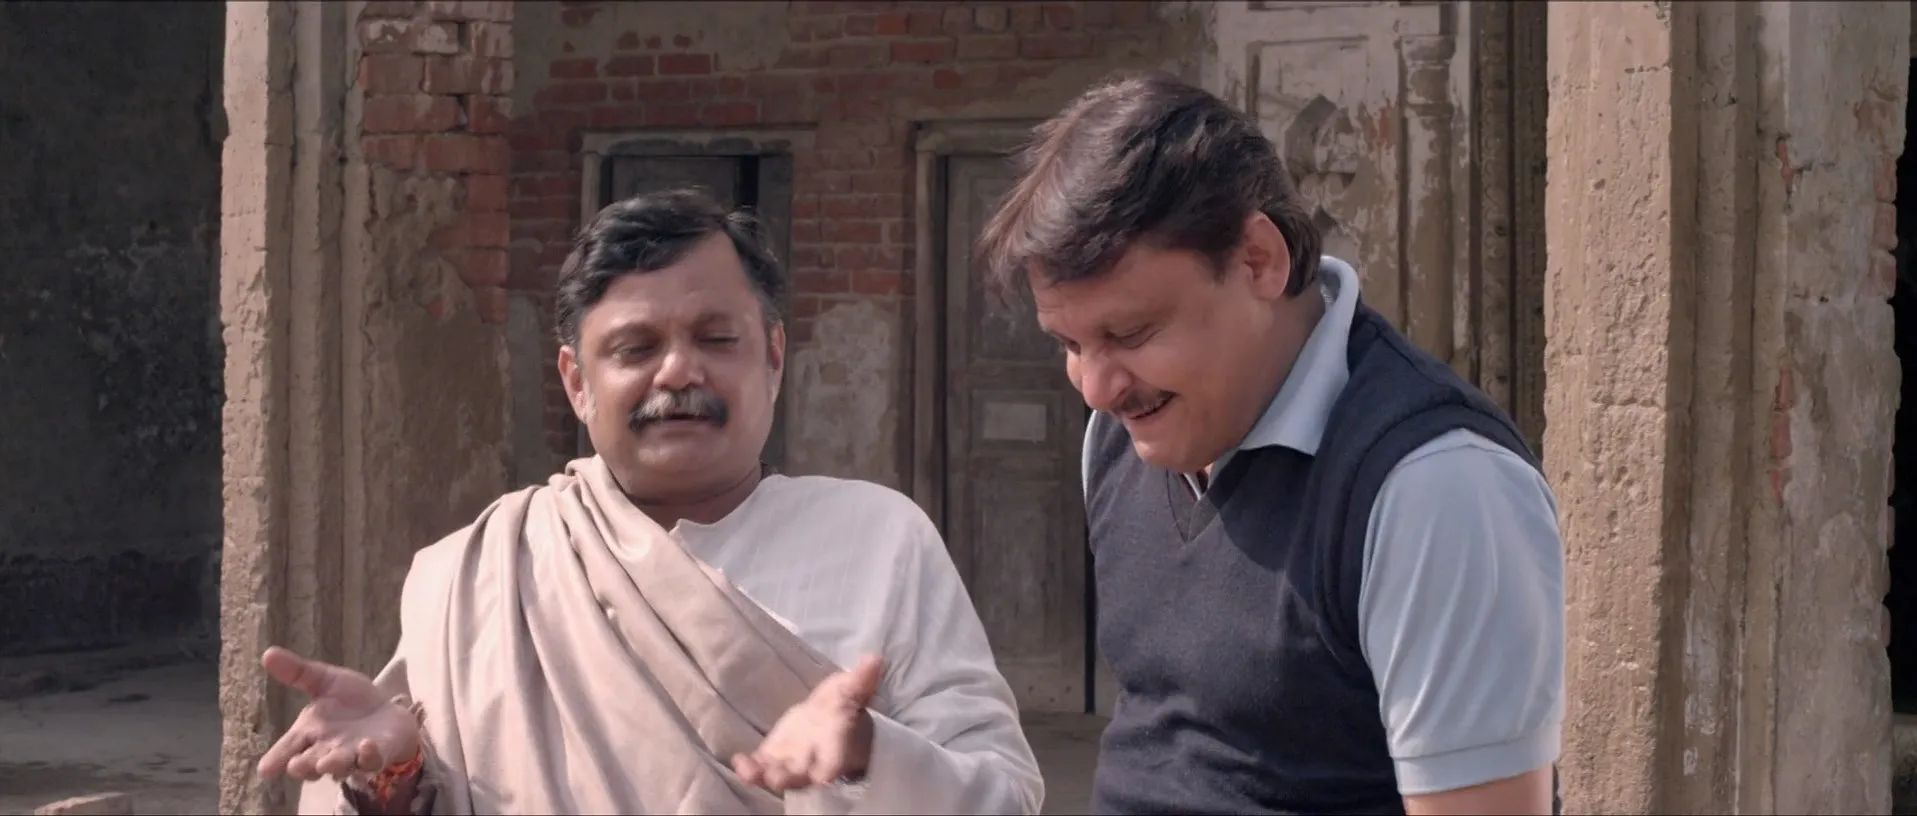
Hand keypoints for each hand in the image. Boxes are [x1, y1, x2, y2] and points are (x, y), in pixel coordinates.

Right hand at [255, 646, 421, 782]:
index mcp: (309, 732)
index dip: (276, 759)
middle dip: (302, 766)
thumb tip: (267, 653)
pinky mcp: (377, 756)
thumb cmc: (351, 700)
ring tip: (326, 762)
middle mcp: (326, 749)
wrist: (388, 710)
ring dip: (333, 764)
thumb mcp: (325, 681)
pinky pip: (371, 761)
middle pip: (309, 764)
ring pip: (339, 767)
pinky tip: (366, 745)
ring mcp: (352, 756)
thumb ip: (298, 673)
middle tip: (296, 765)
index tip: (264, 770)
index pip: (288, 748)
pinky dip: (368, 756)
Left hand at [732, 655, 883, 791]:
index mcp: (837, 748)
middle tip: (777, 778)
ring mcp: (791, 763)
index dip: (831, 767)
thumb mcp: (852, 690)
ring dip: (763, 775)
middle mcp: (814, 763)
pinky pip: (760, 767)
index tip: (825, 776)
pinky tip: (738, 760)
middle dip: (789, 777)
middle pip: (802, 776)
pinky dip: (749, 767)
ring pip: (777, 775)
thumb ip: (861, 679)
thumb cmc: (842, 707)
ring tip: (748, 772)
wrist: (826, 721)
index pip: (837, 760)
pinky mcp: (772, 759)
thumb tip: (875, 658)